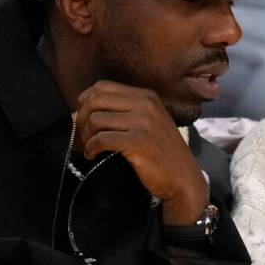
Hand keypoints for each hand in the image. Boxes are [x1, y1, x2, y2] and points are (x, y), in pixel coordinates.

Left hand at [75, 81, 207, 224]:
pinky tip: (93, 155)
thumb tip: (88, 108)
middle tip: (82, 135)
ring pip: (96, 120)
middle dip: (81, 118)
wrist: (183, 178)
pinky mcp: (137, 142)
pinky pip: (102, 139)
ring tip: (89, 148)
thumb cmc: (163, 154)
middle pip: (95, 100)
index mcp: (147, 96)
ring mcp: (142, 123)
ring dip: (85, 136)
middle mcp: (145, 105)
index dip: (85, 100)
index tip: (82, 117)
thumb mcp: (151, 122)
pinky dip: (91, 148)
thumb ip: (128, 111)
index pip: (103, 86)